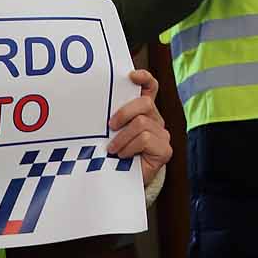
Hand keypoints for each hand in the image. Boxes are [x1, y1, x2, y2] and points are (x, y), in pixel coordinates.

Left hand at [107, 69, 171, 185]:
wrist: (122, 181)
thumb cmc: (114, 154)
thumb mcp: (110, 132)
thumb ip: (111, 118)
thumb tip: (93, 103)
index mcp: (143, 110)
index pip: (150, 87)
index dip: (144, 78)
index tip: (131, 76)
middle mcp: (155, 119)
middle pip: (145, 103)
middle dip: (124, 113)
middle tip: (110, 126)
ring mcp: (162, 134)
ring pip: (142, 123)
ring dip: (122, 137)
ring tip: (113, 149)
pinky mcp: (165, 149)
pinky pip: (145, 139)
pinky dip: (130, 147)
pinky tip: (124, 155)